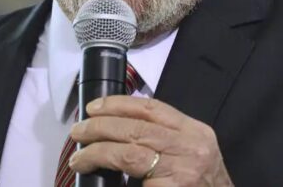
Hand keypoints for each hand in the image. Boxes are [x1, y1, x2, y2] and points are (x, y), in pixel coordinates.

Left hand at [68, 96, 232, 185]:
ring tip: (79, 158)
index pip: (151, 108)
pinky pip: (134, 182)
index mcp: (195, 132)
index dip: (117, 104)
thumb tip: (119, 127)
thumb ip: (165, 137)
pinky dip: (111, 178)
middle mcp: (192, 149)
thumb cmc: (203, 185)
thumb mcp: (192, 152)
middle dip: (100, 128)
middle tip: (78, 132)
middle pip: (136, 129)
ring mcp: (183, 173)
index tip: (94, 107)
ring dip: (98, 153)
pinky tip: (96, 176)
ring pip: (130, 154)